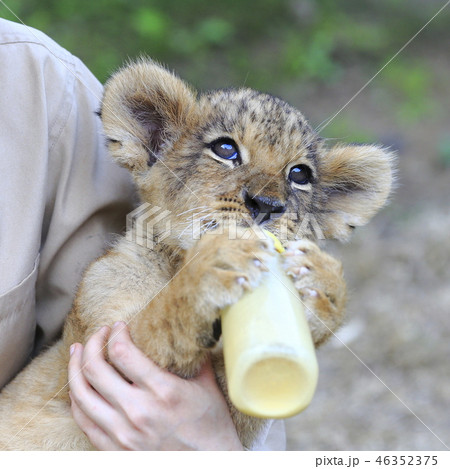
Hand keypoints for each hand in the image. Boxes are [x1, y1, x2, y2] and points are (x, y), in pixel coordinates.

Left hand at [67, 322, 242, 449]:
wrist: (210, 465)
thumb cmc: (212, 426)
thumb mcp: (207, 386)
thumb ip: (194, 357)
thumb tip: (189, 332)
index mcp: (163, 391)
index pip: (123, 353)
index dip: (116, 333)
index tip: (119, 326)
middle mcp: (138, 411)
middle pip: (95, 369)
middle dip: (93, 344)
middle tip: (99, 333)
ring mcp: (123, 434)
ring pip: (81, 395)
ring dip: (76, 368)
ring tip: (78, 352)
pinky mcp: (115, 450)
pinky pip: (83, 421)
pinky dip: (77, 399)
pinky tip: (79, 386)